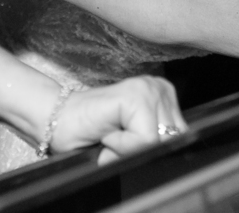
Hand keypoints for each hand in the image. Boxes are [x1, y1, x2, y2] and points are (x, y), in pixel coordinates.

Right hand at [53, 75, 186, 162]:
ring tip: (111, 133)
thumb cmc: (91, 132)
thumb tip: (173, 153)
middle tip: (116, 138)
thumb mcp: (136, 139)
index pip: (181, 135)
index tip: (126, 140)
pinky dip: (122, 145)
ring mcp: (147, 88)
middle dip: (143, 149)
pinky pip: (145, 139)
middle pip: (173, 139)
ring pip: (159, 141)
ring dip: (130, 147)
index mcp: (164, 94)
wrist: (57, 121)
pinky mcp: (135, 96)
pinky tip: (107, 131)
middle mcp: (159, 86)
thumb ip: (157, 140)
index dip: (152, 149)